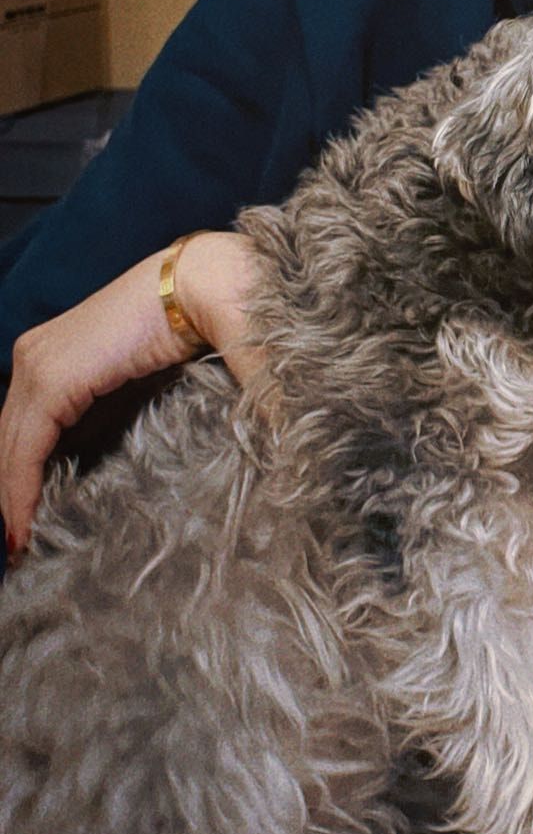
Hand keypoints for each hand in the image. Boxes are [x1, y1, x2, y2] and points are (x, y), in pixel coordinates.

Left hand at [0, 232, 263, 555]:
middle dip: (10, 495)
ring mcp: (40, 364)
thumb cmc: (202, 326)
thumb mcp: (162, 383)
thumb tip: (170, 467)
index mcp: (62, 356)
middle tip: (22, 547)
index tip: (29, 527)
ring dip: (11, 500)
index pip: (25, 429)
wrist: (211, 286)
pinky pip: (23, 449)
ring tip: (22, 547)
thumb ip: (148, 419)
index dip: (21, 478)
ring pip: (10, 448)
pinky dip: (19, 491)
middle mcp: (39, 358)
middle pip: (10, 441)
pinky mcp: (52, 377)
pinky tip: (24, 528)